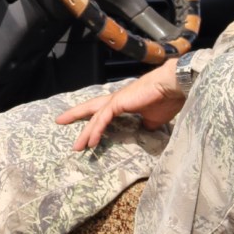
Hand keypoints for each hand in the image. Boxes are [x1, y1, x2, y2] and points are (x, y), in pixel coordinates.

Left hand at [55, 61, 184, 150]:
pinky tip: (91, 141)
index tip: (85, 127)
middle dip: (75, 115)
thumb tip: (144, 131)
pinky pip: (102, 119)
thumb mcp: (153, 119)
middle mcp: (116, 99)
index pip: (103, 111)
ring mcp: (116, 100)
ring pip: (94, 117)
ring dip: (85, 132)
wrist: (173, 87)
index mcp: (124, 102)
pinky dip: (96, 130)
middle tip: (59, 121)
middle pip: (91, 108)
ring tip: (76, 147)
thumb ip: (145, 125)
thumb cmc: (166, 100)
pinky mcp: (118, 102)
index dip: (92, 118)